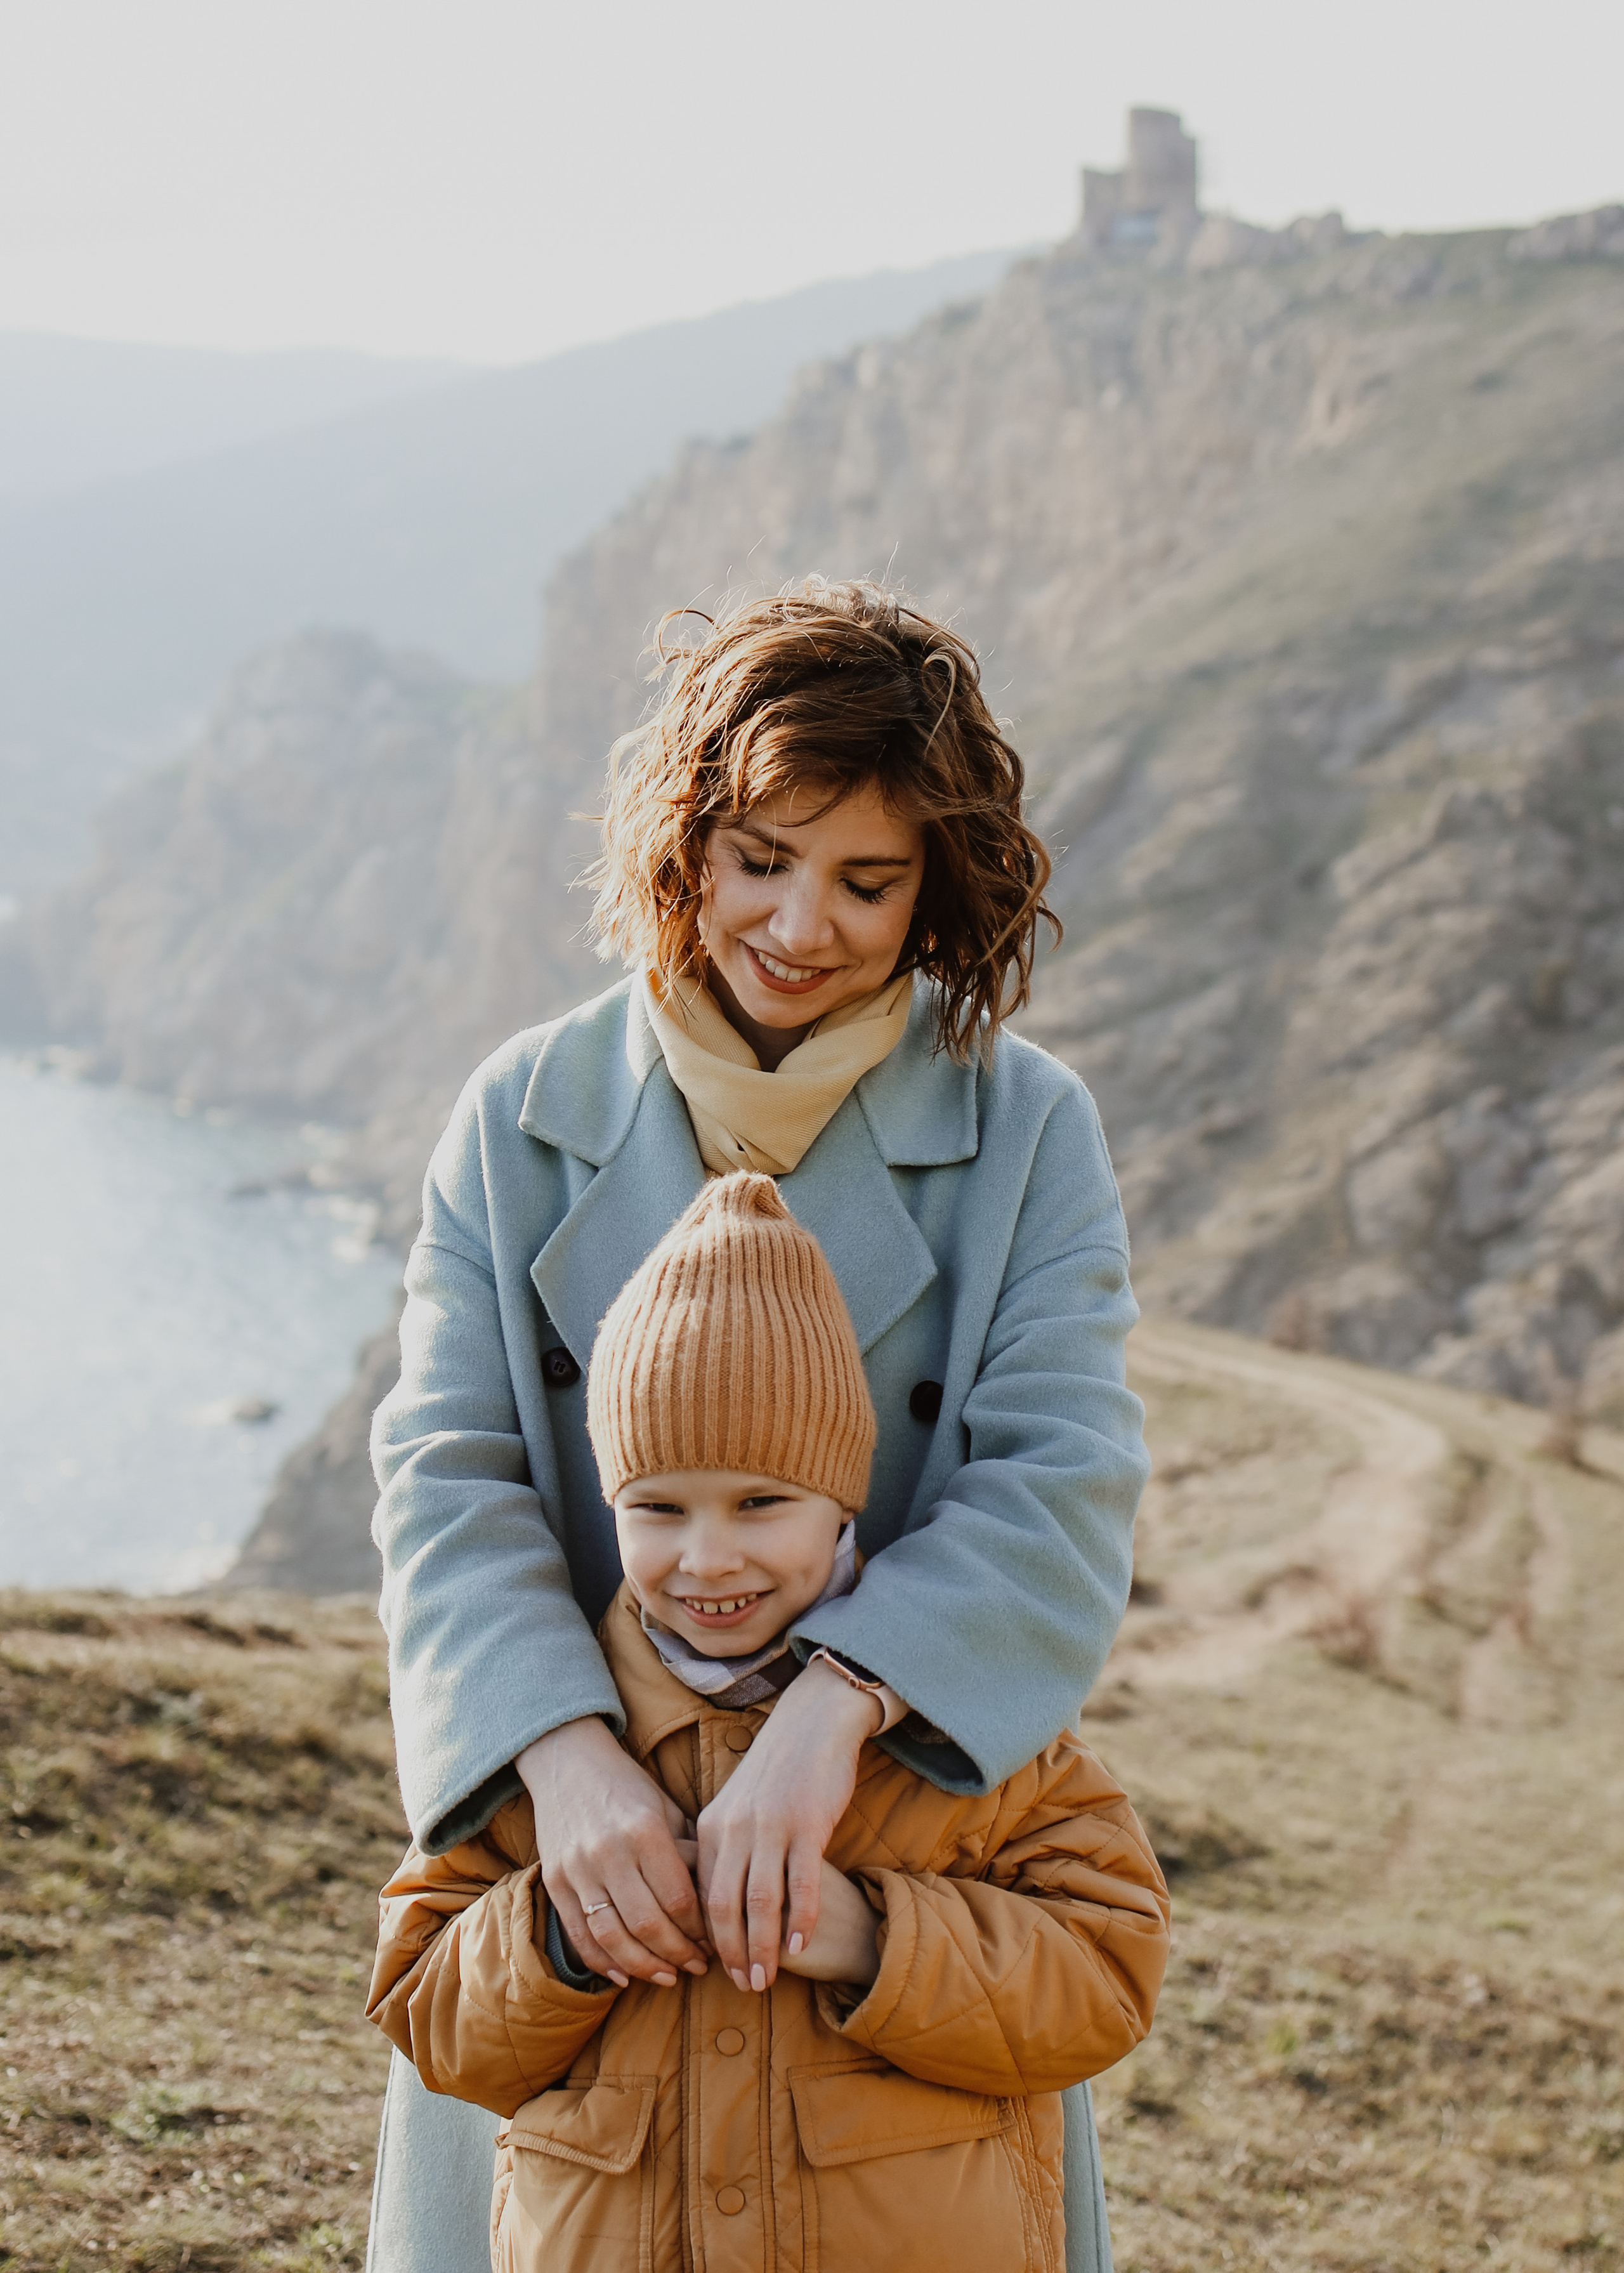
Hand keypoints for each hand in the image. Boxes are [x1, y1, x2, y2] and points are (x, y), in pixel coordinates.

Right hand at [517, 1716, 709, 1990]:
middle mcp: (609, 1851)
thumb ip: (687, 1855)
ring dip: (643, 1966)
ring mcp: (577, 1868)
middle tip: (696, 1967)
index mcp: (645, 1830)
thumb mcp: (666, 1810)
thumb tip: (714, 1905)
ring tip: (667, 1976)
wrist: (567, 1762)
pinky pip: (578, 1934)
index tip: (713, 1943)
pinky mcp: (554, 1880)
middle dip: (677, 1954)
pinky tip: (624, 1975)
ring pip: (612, 1937)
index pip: (678, 1898)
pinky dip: (601, 1962)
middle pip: (648, 1924)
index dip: (699, 1930)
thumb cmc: (628, 1787)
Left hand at [697, 1659, 879, 1992]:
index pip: (699, 1897)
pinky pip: (801, 1883)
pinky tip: (800, 1946)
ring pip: (760, 1902)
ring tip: (766, 1979)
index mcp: (710, 1828)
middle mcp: (734, 1829)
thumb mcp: (735, 1809)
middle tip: (745, 1986)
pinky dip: (799, 1919)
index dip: (706, 1940)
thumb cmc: (775, 1772)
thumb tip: (714, 1907)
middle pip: (724, 1907)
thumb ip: (723, 1851)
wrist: (812, 1724)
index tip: (717, 1970)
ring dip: (762, 1947)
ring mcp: (771, 1827)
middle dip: (732, 1954)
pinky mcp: (807, 1824)